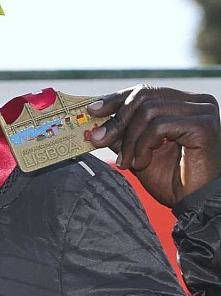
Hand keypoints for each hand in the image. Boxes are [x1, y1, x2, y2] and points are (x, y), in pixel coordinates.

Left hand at [88, 85, 220, 206]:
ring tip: (127, 162)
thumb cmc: (170, 179)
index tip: (92, 110)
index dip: (115, 99)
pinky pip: (159, 126)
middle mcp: (196, 102)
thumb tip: (94, 117)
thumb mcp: (137, 150)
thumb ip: (121, 131)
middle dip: (117, 121)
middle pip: (143, 97)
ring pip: (148, 111)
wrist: (193, 204)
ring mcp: (203, 111)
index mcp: (182, 103)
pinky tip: (143, 163)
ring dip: (130, 139)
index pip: (144, 92)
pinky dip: (144, 145)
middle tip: (99, 141)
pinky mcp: (204, 125)